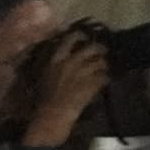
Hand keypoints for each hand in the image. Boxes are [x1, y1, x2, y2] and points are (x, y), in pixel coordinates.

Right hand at [18, 32, 108, 147]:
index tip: (85, 37)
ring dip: (104, 65)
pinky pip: (105, 77)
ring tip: (103, 69)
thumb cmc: (43, 97)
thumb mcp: (44, 74)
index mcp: (56, 59)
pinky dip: (105, 79)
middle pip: (92, 47)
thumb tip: (63, 53)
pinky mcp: (93, 83)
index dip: (81, 35)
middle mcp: (71, 61)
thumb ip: (55, 62)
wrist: (52, 113)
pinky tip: (104, 82)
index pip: (70, 38)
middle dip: (100, 48)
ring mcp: (84, 72)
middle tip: (102, 52)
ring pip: (101, 62)